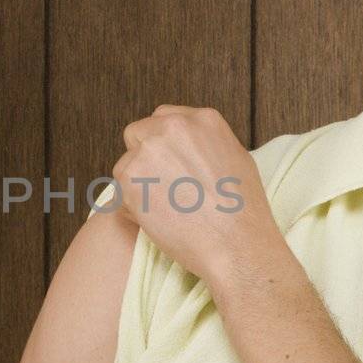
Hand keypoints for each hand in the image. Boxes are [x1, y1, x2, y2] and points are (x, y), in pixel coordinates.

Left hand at [111, 104, 280, 287]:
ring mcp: (148, 149)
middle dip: (143, 157)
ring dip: (138, 185)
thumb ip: (205, 145)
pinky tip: (157, 221)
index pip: (164, 118)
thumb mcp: (236, 159)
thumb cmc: (242, 211)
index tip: (166, 162)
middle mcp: (172, 127)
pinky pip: (119, 191)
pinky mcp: (129, 176)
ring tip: (165, 209)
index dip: (161, 142)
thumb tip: (186, 150)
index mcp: (202, 119)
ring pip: (126, 163)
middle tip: (160, 187)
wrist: (234, 244)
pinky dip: (131, 207)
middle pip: (138, 133)